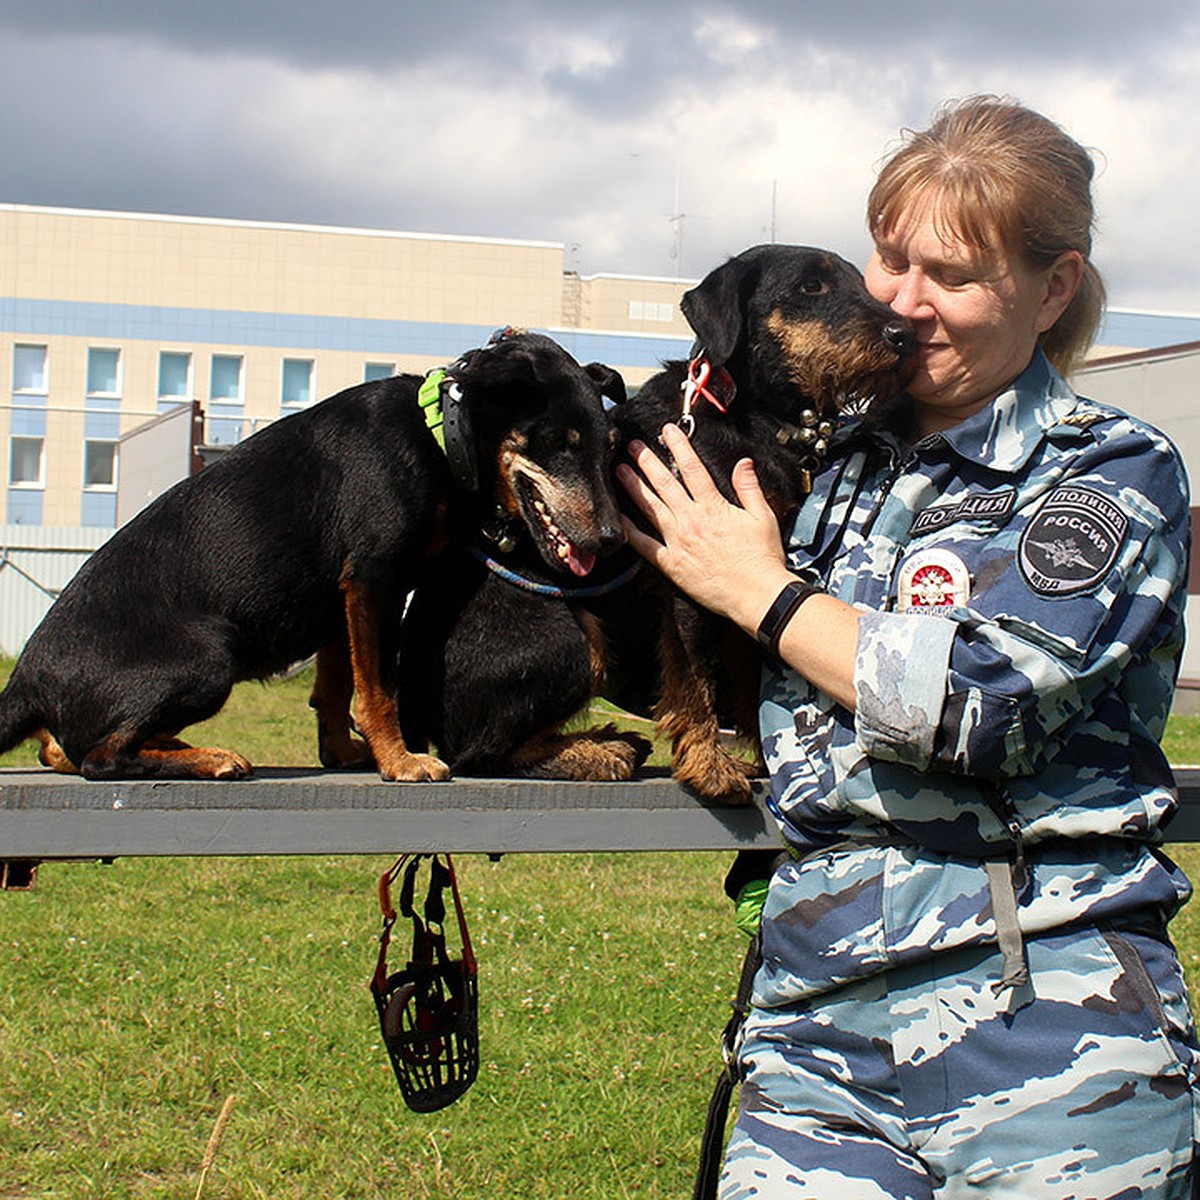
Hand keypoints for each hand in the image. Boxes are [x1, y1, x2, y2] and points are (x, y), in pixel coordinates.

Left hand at [616, 423, 794, 632]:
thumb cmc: (762, 559)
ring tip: (621, 471)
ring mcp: (678, 542)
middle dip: (647, 461)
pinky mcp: (671, 564)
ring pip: (650, 508)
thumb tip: (744, 462)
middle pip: (665, 484)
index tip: (667, 431)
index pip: (692, 469)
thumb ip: (750, 488)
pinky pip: (644, 545)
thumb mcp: (763, 517)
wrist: (757, 594)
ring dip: (634, 487)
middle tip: (632, 446)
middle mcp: (692, 521)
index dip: (679, 447)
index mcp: (714, 507)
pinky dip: (629, 531)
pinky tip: (616, 517)